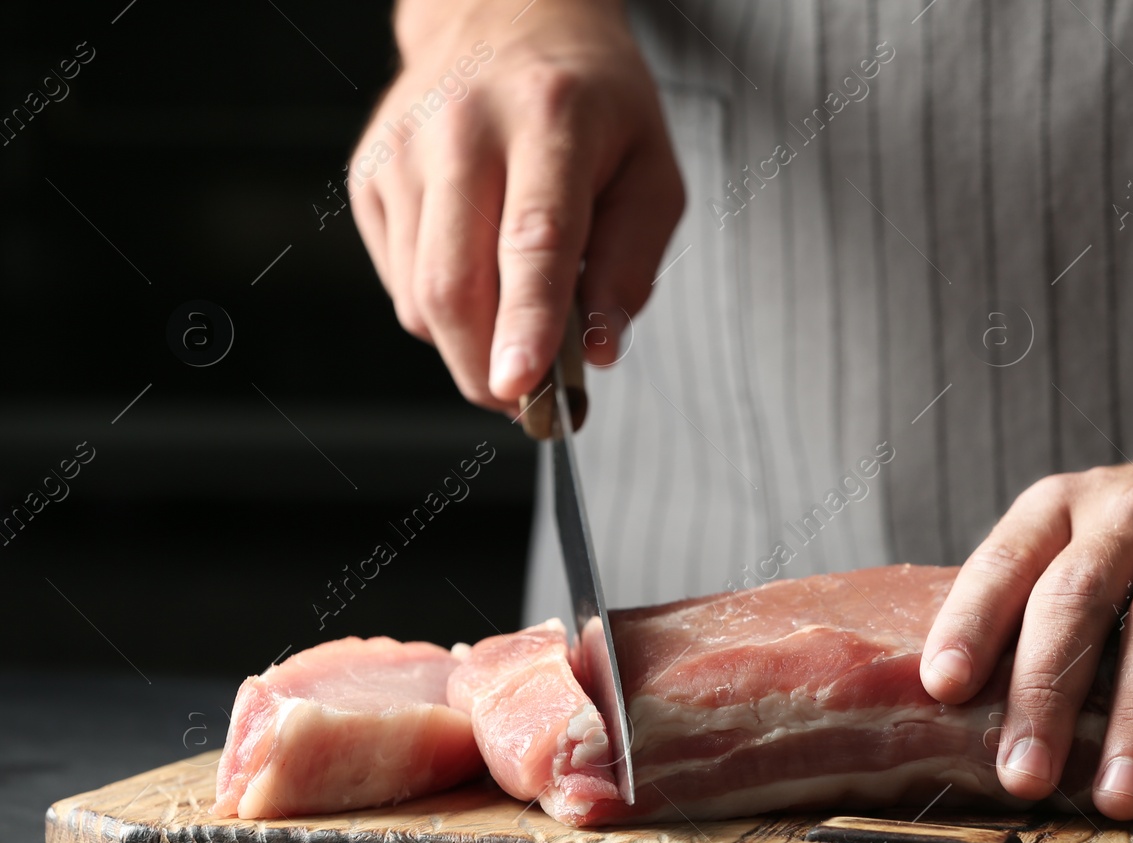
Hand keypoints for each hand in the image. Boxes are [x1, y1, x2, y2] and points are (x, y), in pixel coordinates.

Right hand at [350, 0, 684, 412]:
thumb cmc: (592, 101)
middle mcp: (463, 129)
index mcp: (549, 119)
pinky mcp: (369, 176)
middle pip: (456, 285)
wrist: (505, 14)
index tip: (522, 387)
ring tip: (517, 325)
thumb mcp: (652, 170)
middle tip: (530, 402)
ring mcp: (403, 152)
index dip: (527, 322)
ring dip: (470, 345)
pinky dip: (442, 309)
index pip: (533, 238)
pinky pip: (401, 282)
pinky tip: (479, 271)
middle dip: (489, 368)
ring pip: (421, 296)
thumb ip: (633, 263)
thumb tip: (597, 348)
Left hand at [919, 423, 1132, 819]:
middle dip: (1046, 694)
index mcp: (1068, 507)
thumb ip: (1049, 604)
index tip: (945, 689)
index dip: (970, 622)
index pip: (1006, 562)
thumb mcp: (1101, 540)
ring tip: (1120, 797)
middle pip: (1077, 600)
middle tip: (1025, 777)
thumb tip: (975, 722)